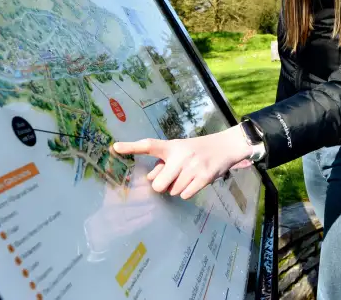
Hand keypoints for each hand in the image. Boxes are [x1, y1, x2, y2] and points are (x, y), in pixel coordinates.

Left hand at [111, 126, 252, 199]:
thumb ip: (163, 164)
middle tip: (172, 178)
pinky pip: (185, 194)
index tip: (114, 147)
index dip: (131, 147)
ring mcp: (193, 167)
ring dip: (178, 188)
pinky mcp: (204, 177)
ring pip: (173, 191)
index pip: (149, 145)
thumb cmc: (197, 151)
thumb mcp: (179, 151)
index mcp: (172, 146)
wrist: (226, 146)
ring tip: (188, 176)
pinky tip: (195, 181)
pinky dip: (188, 192)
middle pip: (158, 184)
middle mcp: (181, 155)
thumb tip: (150, 179)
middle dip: (163, 185)